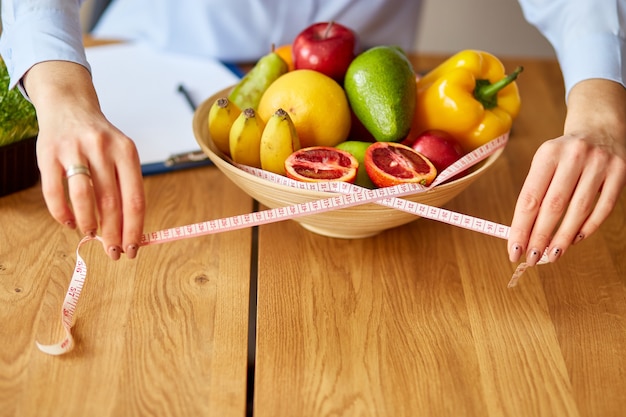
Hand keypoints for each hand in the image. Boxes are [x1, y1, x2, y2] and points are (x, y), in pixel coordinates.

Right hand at [24, 61, 144, 259]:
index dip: (134, 229)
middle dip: (113, 234)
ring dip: (89, 223)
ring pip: (84, 197)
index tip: (133, 249)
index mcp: (127, 152)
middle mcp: (102, 149)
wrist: (70, 106)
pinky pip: (54, 192)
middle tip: (114, 253)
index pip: (135, 199)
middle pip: (111, 202)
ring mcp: (74, 150)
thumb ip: (125, 187)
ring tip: (91, 235)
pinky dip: (62, 213)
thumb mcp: (121, 155)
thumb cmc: (100, 141)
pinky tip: (70, 223)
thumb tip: (127, 231)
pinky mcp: (48, 153)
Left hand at [508, 79, 625, 265]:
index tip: (514, 249)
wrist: (600, 127)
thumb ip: (534, 195)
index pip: (530, 197)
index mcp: (547, 154)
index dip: (520, 227)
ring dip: (563, 237)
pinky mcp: (620, 172)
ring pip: (579, 209)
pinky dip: (588, 227)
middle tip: (531, 258)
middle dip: (540, 236)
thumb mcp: (544, 164)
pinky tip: (575, 240)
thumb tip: (522, 234)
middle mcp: (573, 156)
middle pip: (553, 206)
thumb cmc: (564, 155)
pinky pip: (603, 207)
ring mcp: (599, 163)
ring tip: (551, 255)